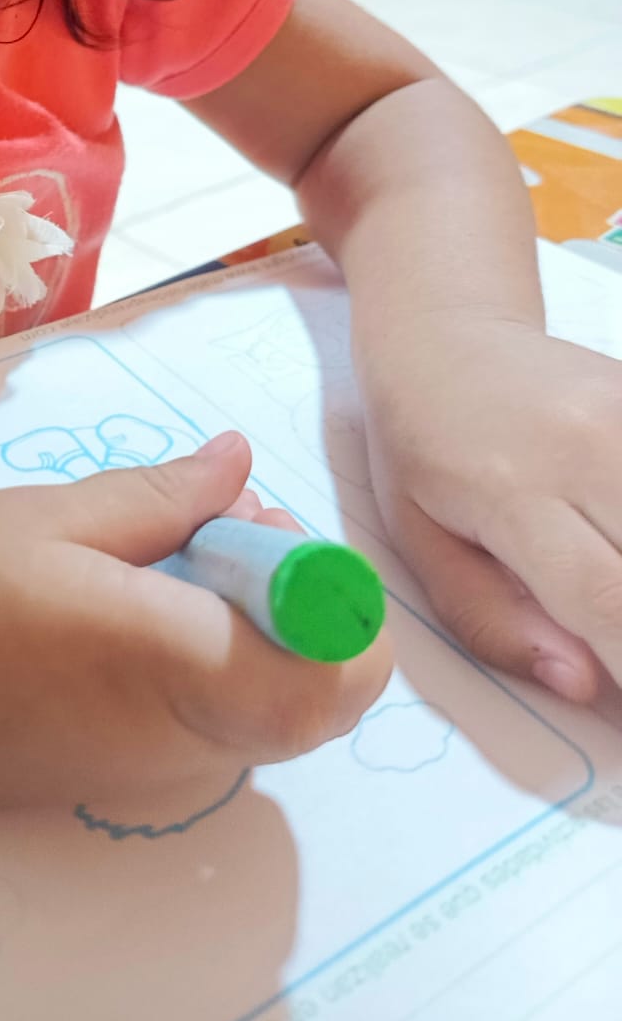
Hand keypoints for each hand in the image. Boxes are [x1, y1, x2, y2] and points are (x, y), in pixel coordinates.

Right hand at [0, 433, 391, 816]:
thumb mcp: (47, 517)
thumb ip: (163, 497)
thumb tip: (242, 460)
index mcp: (164, 662)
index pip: (329, 676)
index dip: (338, 604)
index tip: (270, 530)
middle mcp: (176, 741)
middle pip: (309, 690)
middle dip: (293, 597)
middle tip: (216, 521)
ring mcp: (148, 777)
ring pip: (261, 706)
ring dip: (248, 626)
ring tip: (157, 554)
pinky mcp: (116, 785)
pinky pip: (207, 724)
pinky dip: (204, 661)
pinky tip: (123, 606)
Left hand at [361, 321, 621, 702]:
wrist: (442, 337)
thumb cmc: (420, 446)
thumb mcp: (418, 538)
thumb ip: (491, 618)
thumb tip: (584, 684)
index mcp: (511, 490)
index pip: (605, 600)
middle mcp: (584, 445)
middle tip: (617, 651)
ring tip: (609, 599)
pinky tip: (615, 540)